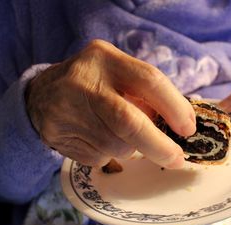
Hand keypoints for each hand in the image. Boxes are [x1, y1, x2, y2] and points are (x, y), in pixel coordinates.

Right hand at [26, 40, 195, 168]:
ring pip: (117, 146)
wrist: (41, 95)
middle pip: (129, 122)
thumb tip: (178, 126)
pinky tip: (97, 138)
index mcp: (106, 59)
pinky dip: (110, 154)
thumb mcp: (118, 75)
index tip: (188, 129)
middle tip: (177, 159)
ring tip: (119, 134)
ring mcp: (68, 111)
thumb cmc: (94, 84)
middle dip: (159, 146)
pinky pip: (100, 157)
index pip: (149, 80)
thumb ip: (145, 95)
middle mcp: (84, 82)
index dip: (175, 107)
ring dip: (130, 148)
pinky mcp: (58, 136)